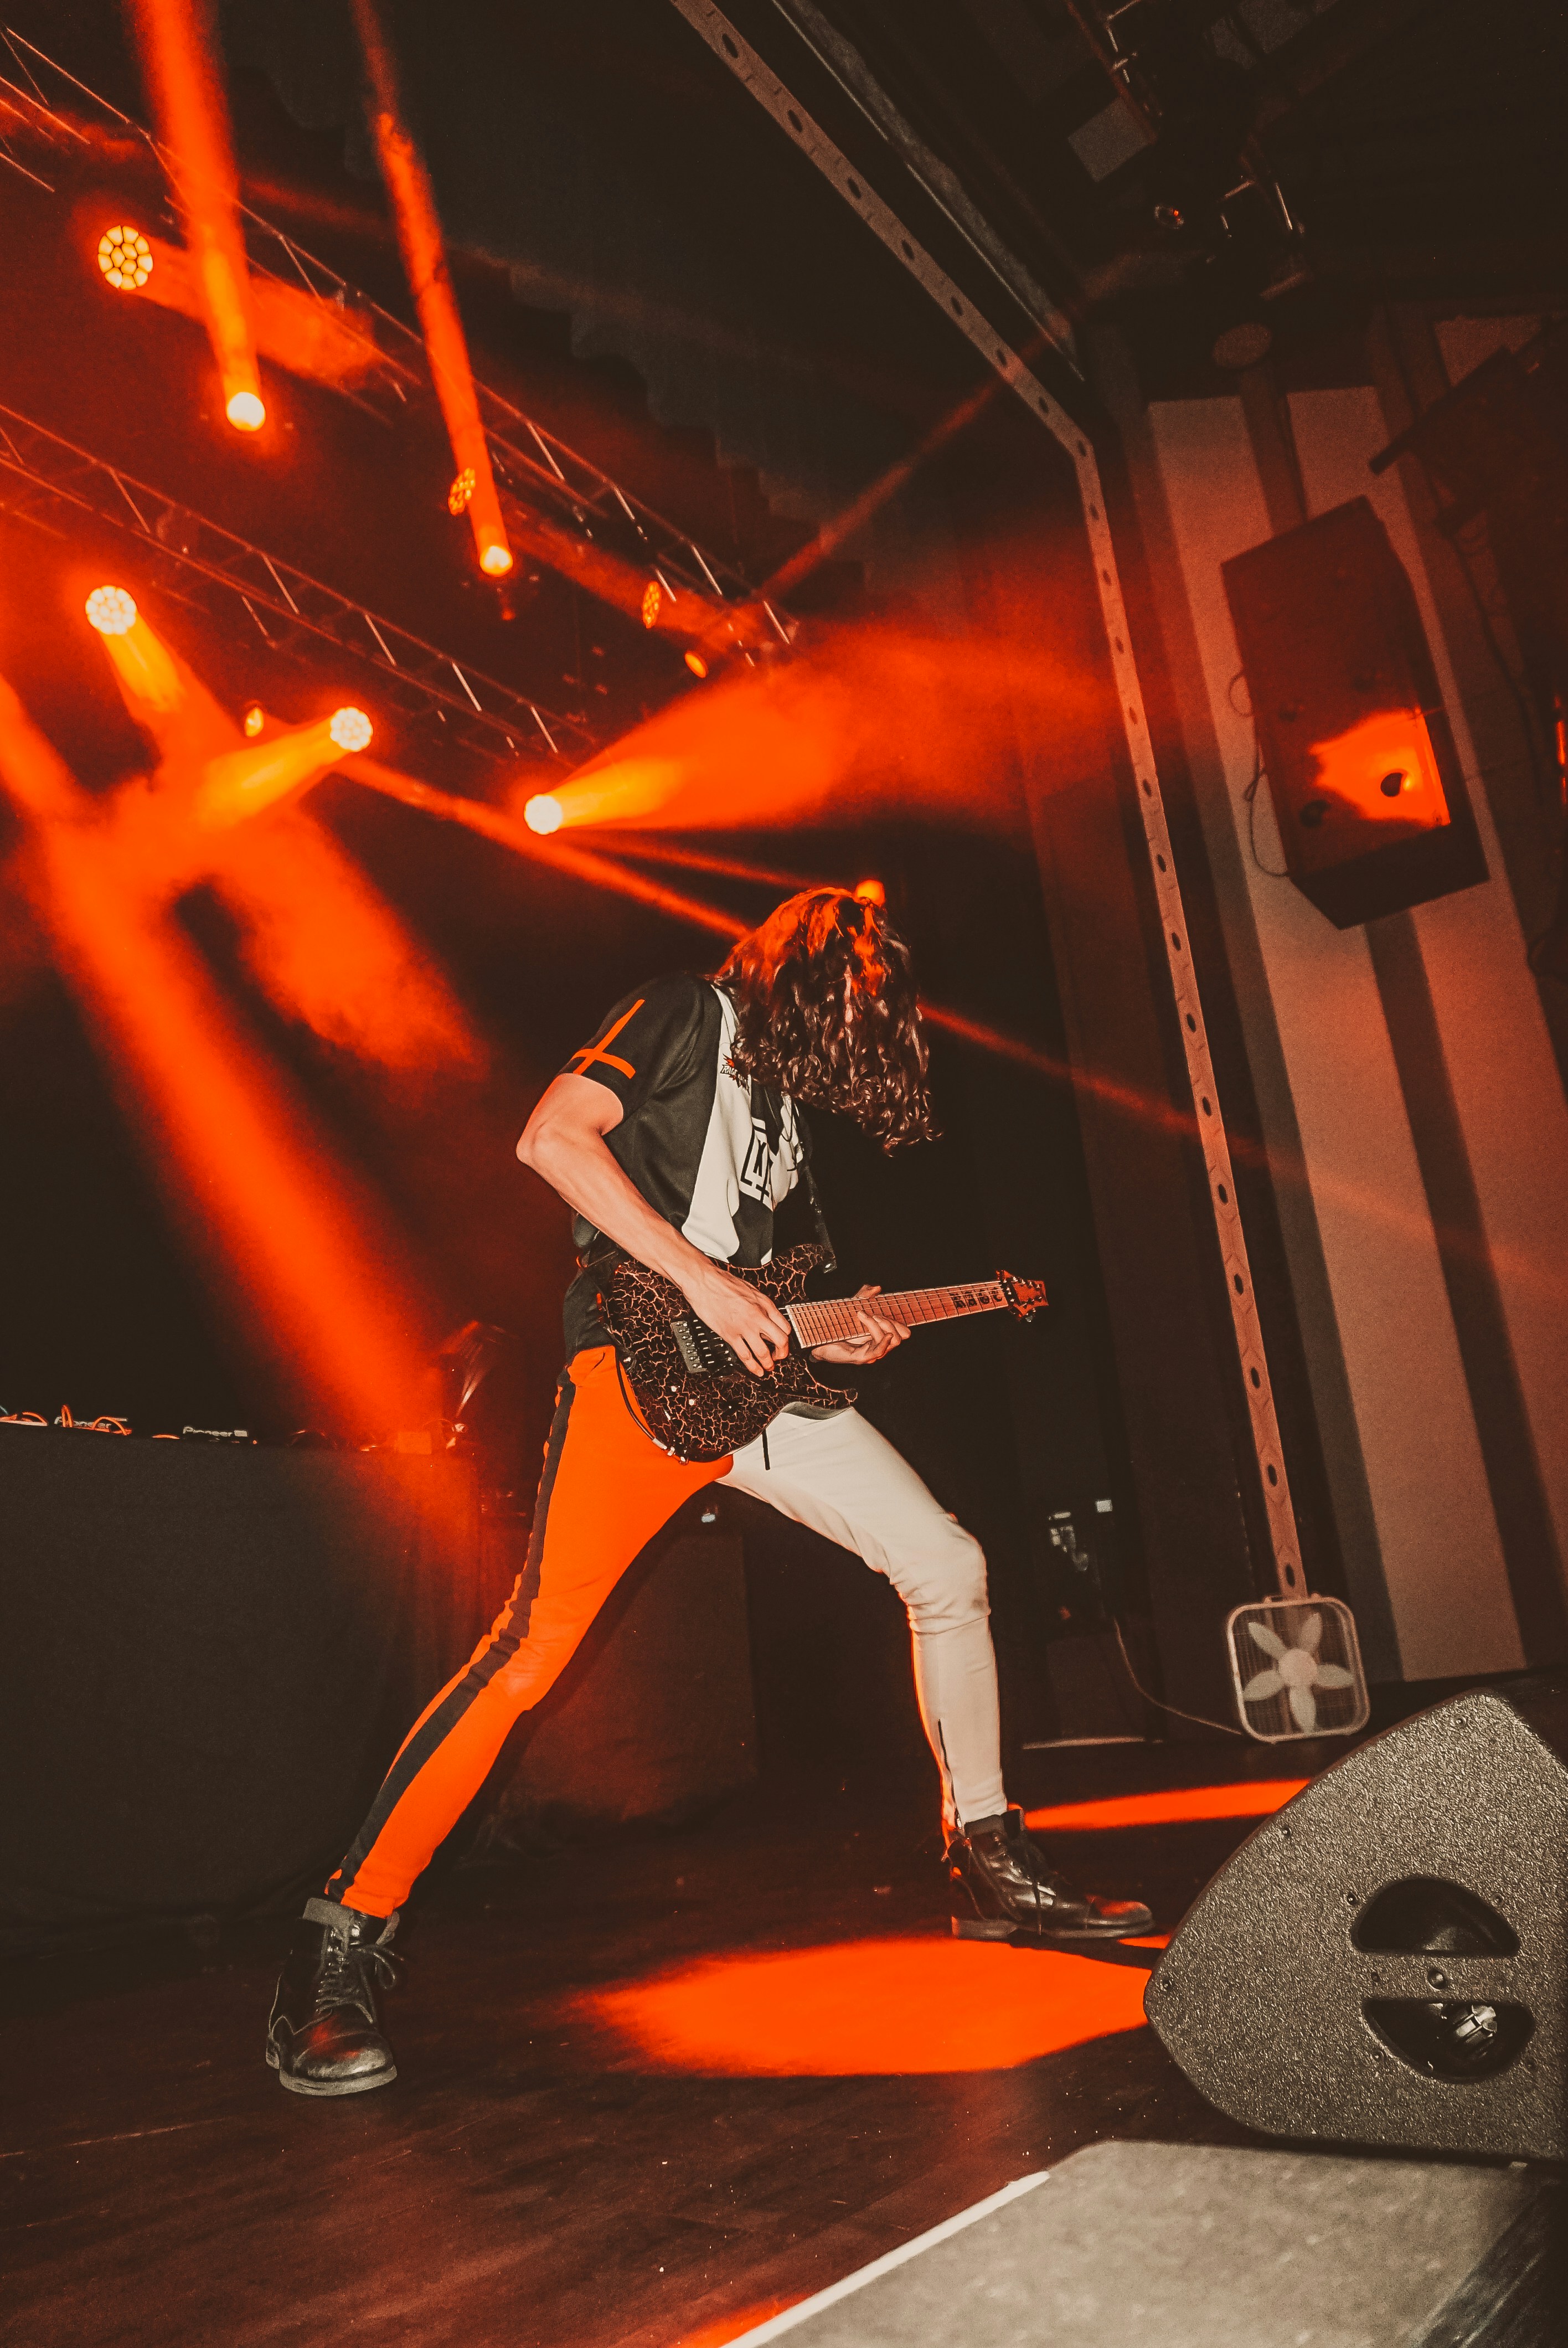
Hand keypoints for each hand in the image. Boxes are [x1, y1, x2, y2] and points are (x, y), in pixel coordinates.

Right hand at [683, 1262, 793, 1377]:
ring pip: (763, 1352)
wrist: (704, 1282)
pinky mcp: (730, 1334)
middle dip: (782, 1354)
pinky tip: (755, 1370)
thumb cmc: (724, 1282)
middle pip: (780, 1341)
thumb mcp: (751, 1290)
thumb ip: (761, 1306)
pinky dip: (752, 1366)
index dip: (787, 1339)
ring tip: (767, 1367)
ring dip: (768, 1363)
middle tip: (779, 1358)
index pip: (785, 1327)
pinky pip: (745, 1355)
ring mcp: (744, 1327)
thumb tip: (767, 1319)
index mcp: (765, 1304)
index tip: (783, 1344)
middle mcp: (757, 1316)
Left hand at [810, 1284, 908, 1366]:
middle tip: (874, 1314)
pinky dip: (881, 1338)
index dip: (899, 1321)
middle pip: (901, 1336)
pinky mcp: (862, 1358)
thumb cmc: (836, 1327)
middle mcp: (880, 1346)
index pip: (903, 1332)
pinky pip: (879, 1350)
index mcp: (880, 1336)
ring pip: (892, 1340)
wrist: (818, 1340)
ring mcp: (872, 1354)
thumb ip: (864, 1296)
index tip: (884, 1310)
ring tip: (864, 1315)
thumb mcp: (852, 1308)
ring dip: (881, 1325)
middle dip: (891, 1321)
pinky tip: (877, 1326)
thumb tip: (876, 1287)